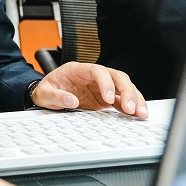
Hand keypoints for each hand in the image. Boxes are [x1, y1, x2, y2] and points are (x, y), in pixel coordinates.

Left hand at [32, 62, 148, 118]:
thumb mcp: (44, 93)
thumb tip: (72, 101)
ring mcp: (101, 86)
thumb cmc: (45, 90)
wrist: (45, 95)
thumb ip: (56, 96)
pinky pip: (122, 99)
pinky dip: (131, 106)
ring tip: (141, 114)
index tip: (108, 98)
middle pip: (116, 76)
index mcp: (78, 70)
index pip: (97, 71)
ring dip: (134, 99)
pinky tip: (137, 115)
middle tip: (131, 108)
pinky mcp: (105, 98)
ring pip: (123, 87)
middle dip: (127, 91)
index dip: (105, 83)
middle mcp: (93, 76)